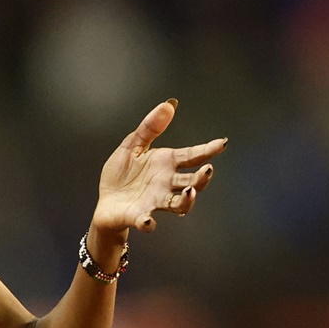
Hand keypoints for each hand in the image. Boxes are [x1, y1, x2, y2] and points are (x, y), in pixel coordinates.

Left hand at [93, 99, 225, 233]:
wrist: (106, 201)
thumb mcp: (133, 146)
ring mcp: (155, 202)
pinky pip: (147, 222)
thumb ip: (149, 128)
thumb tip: (169, 104)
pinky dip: (148, 223)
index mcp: (166, 165)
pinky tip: (148, 220)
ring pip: (179, 204)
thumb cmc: (122, 175)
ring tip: (190, 192)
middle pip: (192, 182)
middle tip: (207, 171)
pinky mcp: (139, 216)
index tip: (222, 143)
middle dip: (202, 178)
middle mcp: (166, 184)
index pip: (191, 156)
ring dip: (187, 201)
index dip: (207, 150)